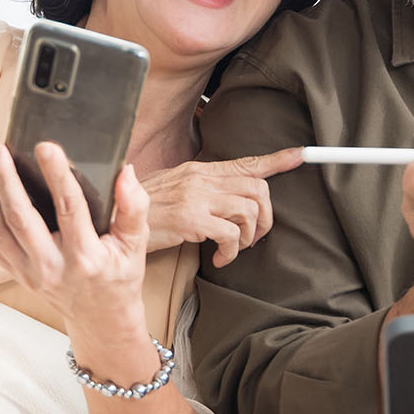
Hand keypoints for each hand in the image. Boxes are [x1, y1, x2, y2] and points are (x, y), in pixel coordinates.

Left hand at [0, 140, 150, 335]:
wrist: (100, 319)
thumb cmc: (120, 275)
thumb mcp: (136, 245)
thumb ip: (134, 208)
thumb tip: (125, 172)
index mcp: (86, 257)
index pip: (69, 209)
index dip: (57, 175)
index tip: (46, 146)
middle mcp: (52, 267)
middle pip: (19, 218)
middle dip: (5, 179)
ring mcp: (28, 273)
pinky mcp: (14, 274)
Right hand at [141, 147, 302, 265]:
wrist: (113, 220)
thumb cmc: (144, 211)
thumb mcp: (176, 191)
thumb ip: (204, 189)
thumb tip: (231, 196)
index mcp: (200, 170)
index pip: (246, 162)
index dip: (277, 160)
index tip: (300, 155)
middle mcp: (201, 179)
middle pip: (258, 189)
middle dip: (266, 217)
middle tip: (254, 237)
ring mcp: (197, 197)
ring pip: (249, 211)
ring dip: (249, 236)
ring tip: (233, 248)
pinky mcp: (191, 219)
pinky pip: (231, 234)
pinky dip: (231, 251)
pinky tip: (218, 258)